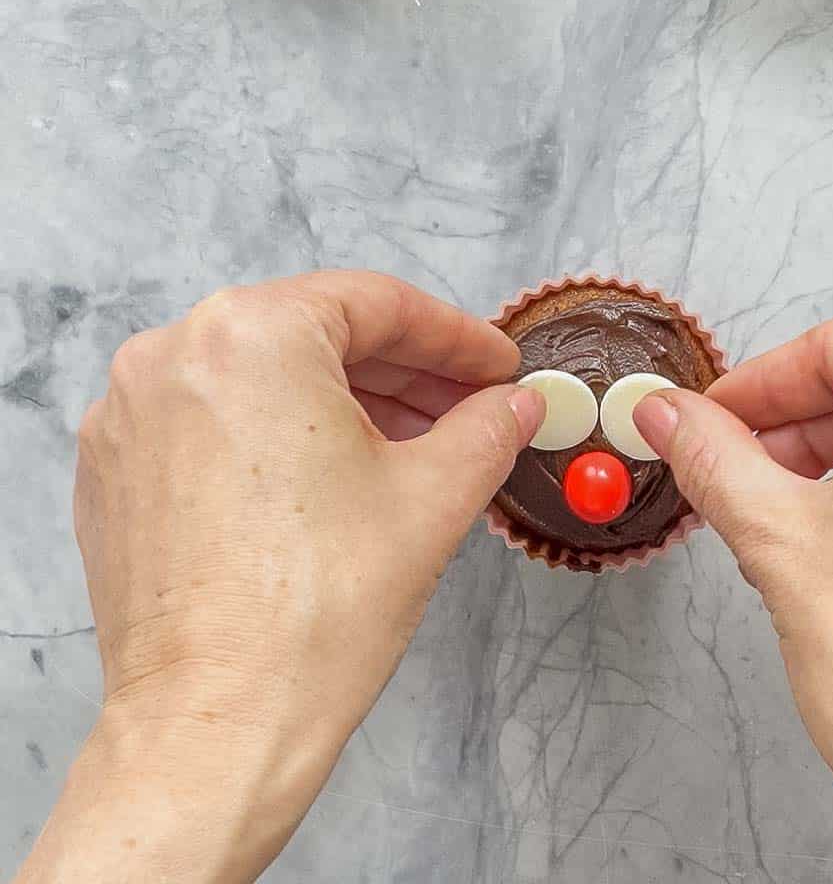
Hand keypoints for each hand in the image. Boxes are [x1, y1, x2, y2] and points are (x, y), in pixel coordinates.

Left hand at [18, 271, 543, 883]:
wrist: (215, 729)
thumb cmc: (315, 612)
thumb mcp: (434, 497)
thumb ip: (488, 428)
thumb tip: (515, 404)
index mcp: (252, 336)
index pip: (376, 304)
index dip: (454, 337)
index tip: (496, 366)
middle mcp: (175, 355)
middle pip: (317, 335)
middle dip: (405, 371)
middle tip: (469, 406)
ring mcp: (132, 414)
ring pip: (266, 377)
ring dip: (347, 402)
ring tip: (415, 445)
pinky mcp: (116, 470)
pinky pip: (218, 420)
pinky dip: (282, 433)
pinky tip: (337, 475)